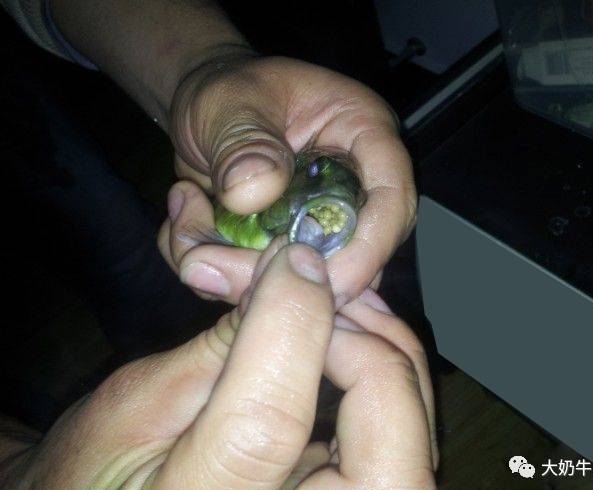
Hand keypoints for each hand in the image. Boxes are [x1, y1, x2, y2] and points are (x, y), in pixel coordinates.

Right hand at [5, 244, 435, 489]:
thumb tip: (292, 277)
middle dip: (374, 361)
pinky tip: (349, 339)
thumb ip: (216, 350)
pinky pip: (401, 448)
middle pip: (389, 472)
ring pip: (412, 455)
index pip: (268, 427)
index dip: (292, 328)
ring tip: (341, 306)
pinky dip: (386, 382)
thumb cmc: (95, 474)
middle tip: (334, 296)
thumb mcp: (133, 407)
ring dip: (389, 363)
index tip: (294, 262)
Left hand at [158, 54, 416, 306]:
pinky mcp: (289, 249)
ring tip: (189, 227)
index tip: (322, 285)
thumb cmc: (228, 89)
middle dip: (285, 279)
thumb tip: (253, 194)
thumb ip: (244, 142)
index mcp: (364, 137)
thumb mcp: (229, 102)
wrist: (206, 112)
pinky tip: (189, 225)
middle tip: (215, 267)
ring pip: (306, 282)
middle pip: (353, 257)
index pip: (392, 200)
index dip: (367, 250)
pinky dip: (219, 274)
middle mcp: (353, 188)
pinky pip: (266, 285)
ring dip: (239, 277)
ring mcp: (321, 224)